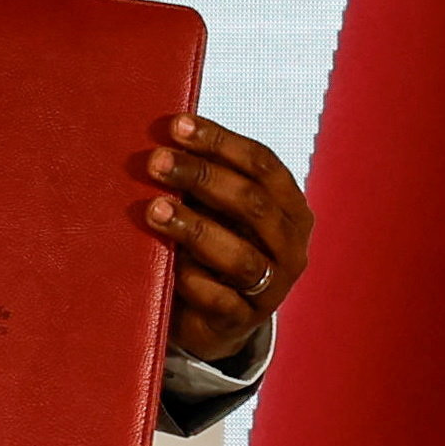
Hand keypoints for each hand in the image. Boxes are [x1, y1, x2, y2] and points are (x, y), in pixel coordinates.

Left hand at [144, 114, 311, 367]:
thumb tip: (157, 139)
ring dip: (195, 228)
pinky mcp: (244, 320)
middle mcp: (290, 246)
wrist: (211, 317)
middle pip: (252, 204)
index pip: (262, 165)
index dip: (220, 143)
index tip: (176, 125)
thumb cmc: (210, 245)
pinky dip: (194, 281)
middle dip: (202, 178)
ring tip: (154, 210)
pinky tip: (169, 269)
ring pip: (241, 255)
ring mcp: (272, 287)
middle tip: (156, 162)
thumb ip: (200, 180)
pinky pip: (221, 299)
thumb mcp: (213, 209)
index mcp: (289, 208)